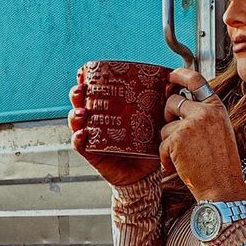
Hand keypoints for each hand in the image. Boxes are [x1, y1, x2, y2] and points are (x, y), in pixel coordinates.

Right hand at [67, 72, 159, 186]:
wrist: (145, 173)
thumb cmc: (147, 146)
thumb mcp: (153, 123)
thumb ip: (159, 107)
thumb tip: (170, 86)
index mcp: (109, 111)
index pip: (94, 93)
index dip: (85, 82)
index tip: (84, 73)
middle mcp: (98, 122)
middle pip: (80, 104)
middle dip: (76, 94)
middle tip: (81, 89)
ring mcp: (93, 137)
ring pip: (77, 123)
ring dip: (75, 115)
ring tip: (82, 112)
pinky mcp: (93, 154)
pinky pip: (80, 146)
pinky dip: (78, 139)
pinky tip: (83, 134)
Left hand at [160, 68, 245, 202]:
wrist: (222, 187)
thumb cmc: (222, 165)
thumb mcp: (220, 132)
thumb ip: (205, 116)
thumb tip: (181, 104)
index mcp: (217, 109)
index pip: (197, 81)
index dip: (180, 75)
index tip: (170, 76)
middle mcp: (204, 112)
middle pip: (173, 101)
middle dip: (167, 115)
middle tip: (173, 133)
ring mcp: (190, 125)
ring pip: (165, 127)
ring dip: (168, 143)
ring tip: (183, 158)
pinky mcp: (177, 139)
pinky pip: (162, 145)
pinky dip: (166, 158)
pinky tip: (178, 167)